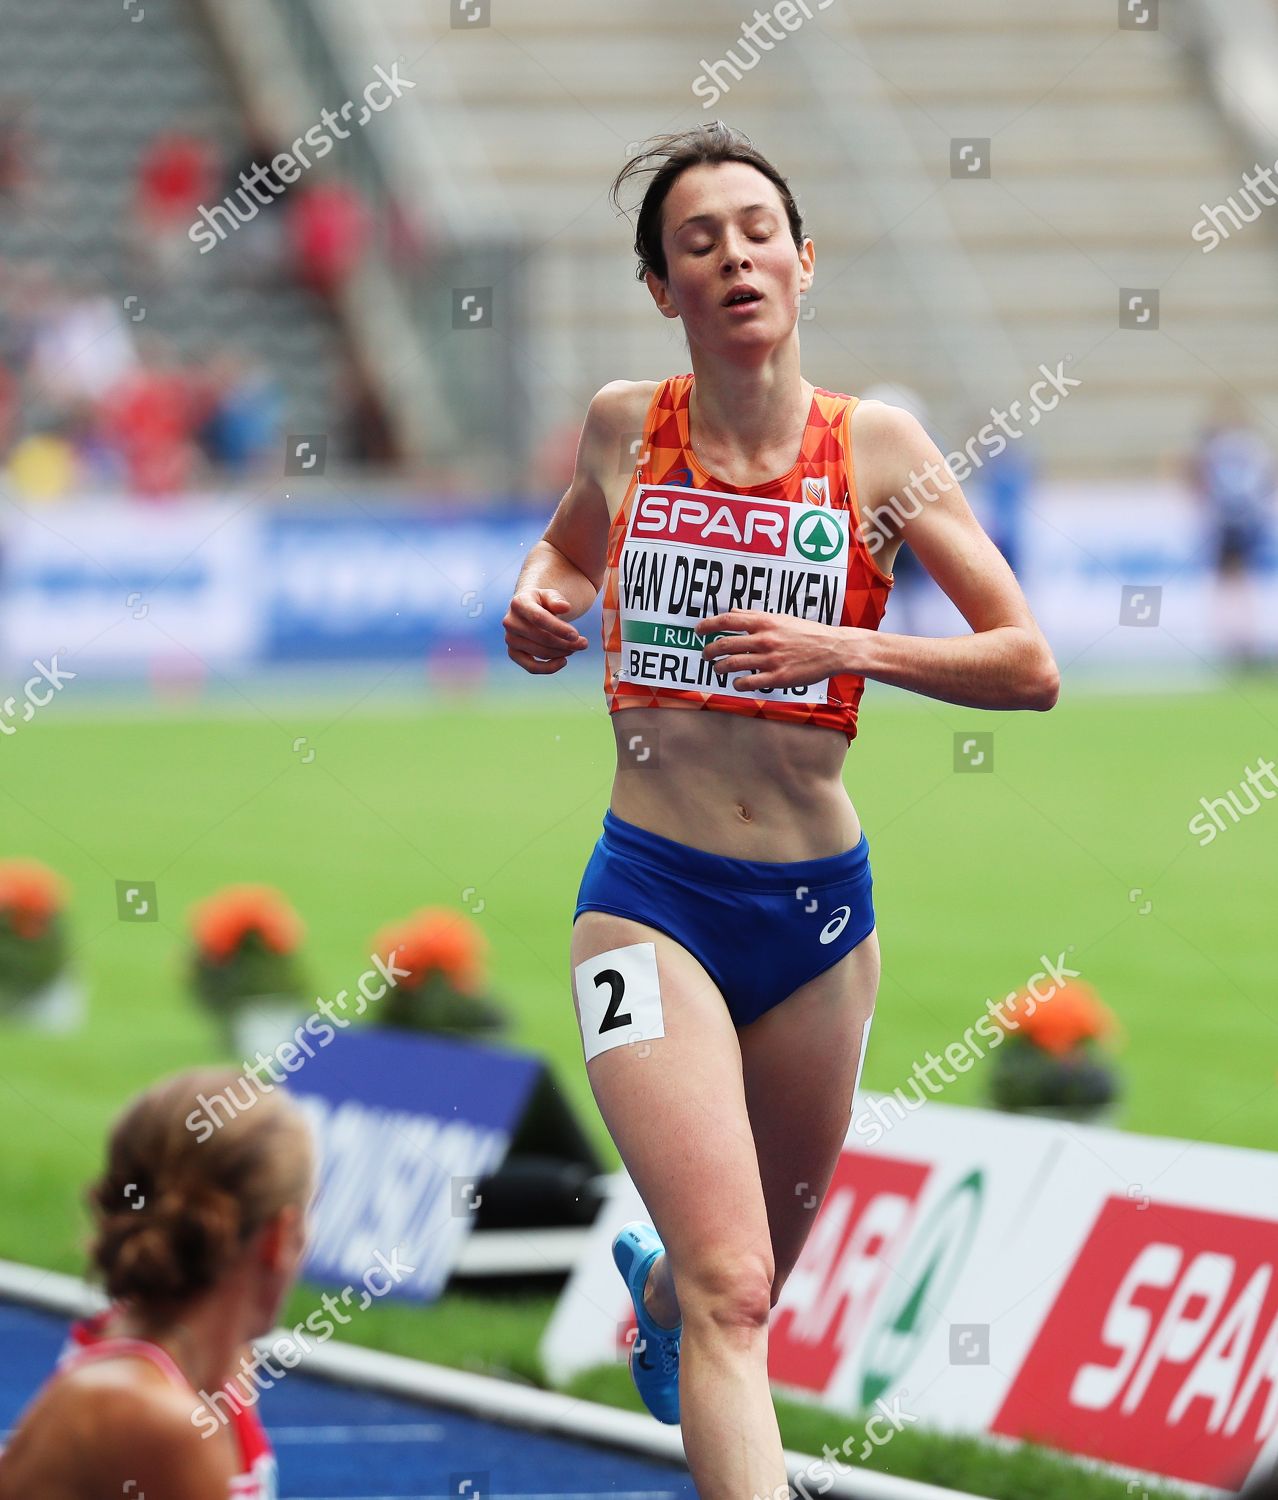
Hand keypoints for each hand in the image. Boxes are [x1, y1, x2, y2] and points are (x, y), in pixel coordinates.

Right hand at [503, 588, 587, 673]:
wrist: (528, 610)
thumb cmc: (543, 602)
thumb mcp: (550, 595)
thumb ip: (557, 599)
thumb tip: (565, 607)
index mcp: (519, 603)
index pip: (539, 618)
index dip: (559, 628)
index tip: (576, 635)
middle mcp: (510, 622)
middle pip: (542, 638)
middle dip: (566, 643)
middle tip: (584, 644)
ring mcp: (510, 639)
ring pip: (541, 653)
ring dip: (562, 653)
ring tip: (576, 648)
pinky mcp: (513, 653)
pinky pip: (531, 667)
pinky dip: (549, 668)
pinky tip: (563, 661)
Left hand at [696, 610, 853, 690]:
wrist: (834, 649)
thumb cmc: (807, 633)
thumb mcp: (781, 618)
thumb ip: (755, 616)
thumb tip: (733, 613)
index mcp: (765, 622)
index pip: (728, 620)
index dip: (708, 625)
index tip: (698, 630)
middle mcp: (765, 639)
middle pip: (725, 644)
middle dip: (709, 651)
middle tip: (705, 655)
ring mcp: (771, 659)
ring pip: (732, 664)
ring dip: (720, 668)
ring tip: (718, 669)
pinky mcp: (778, 677)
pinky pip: (748, 682)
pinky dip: (737, 683)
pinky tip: (737, 682)